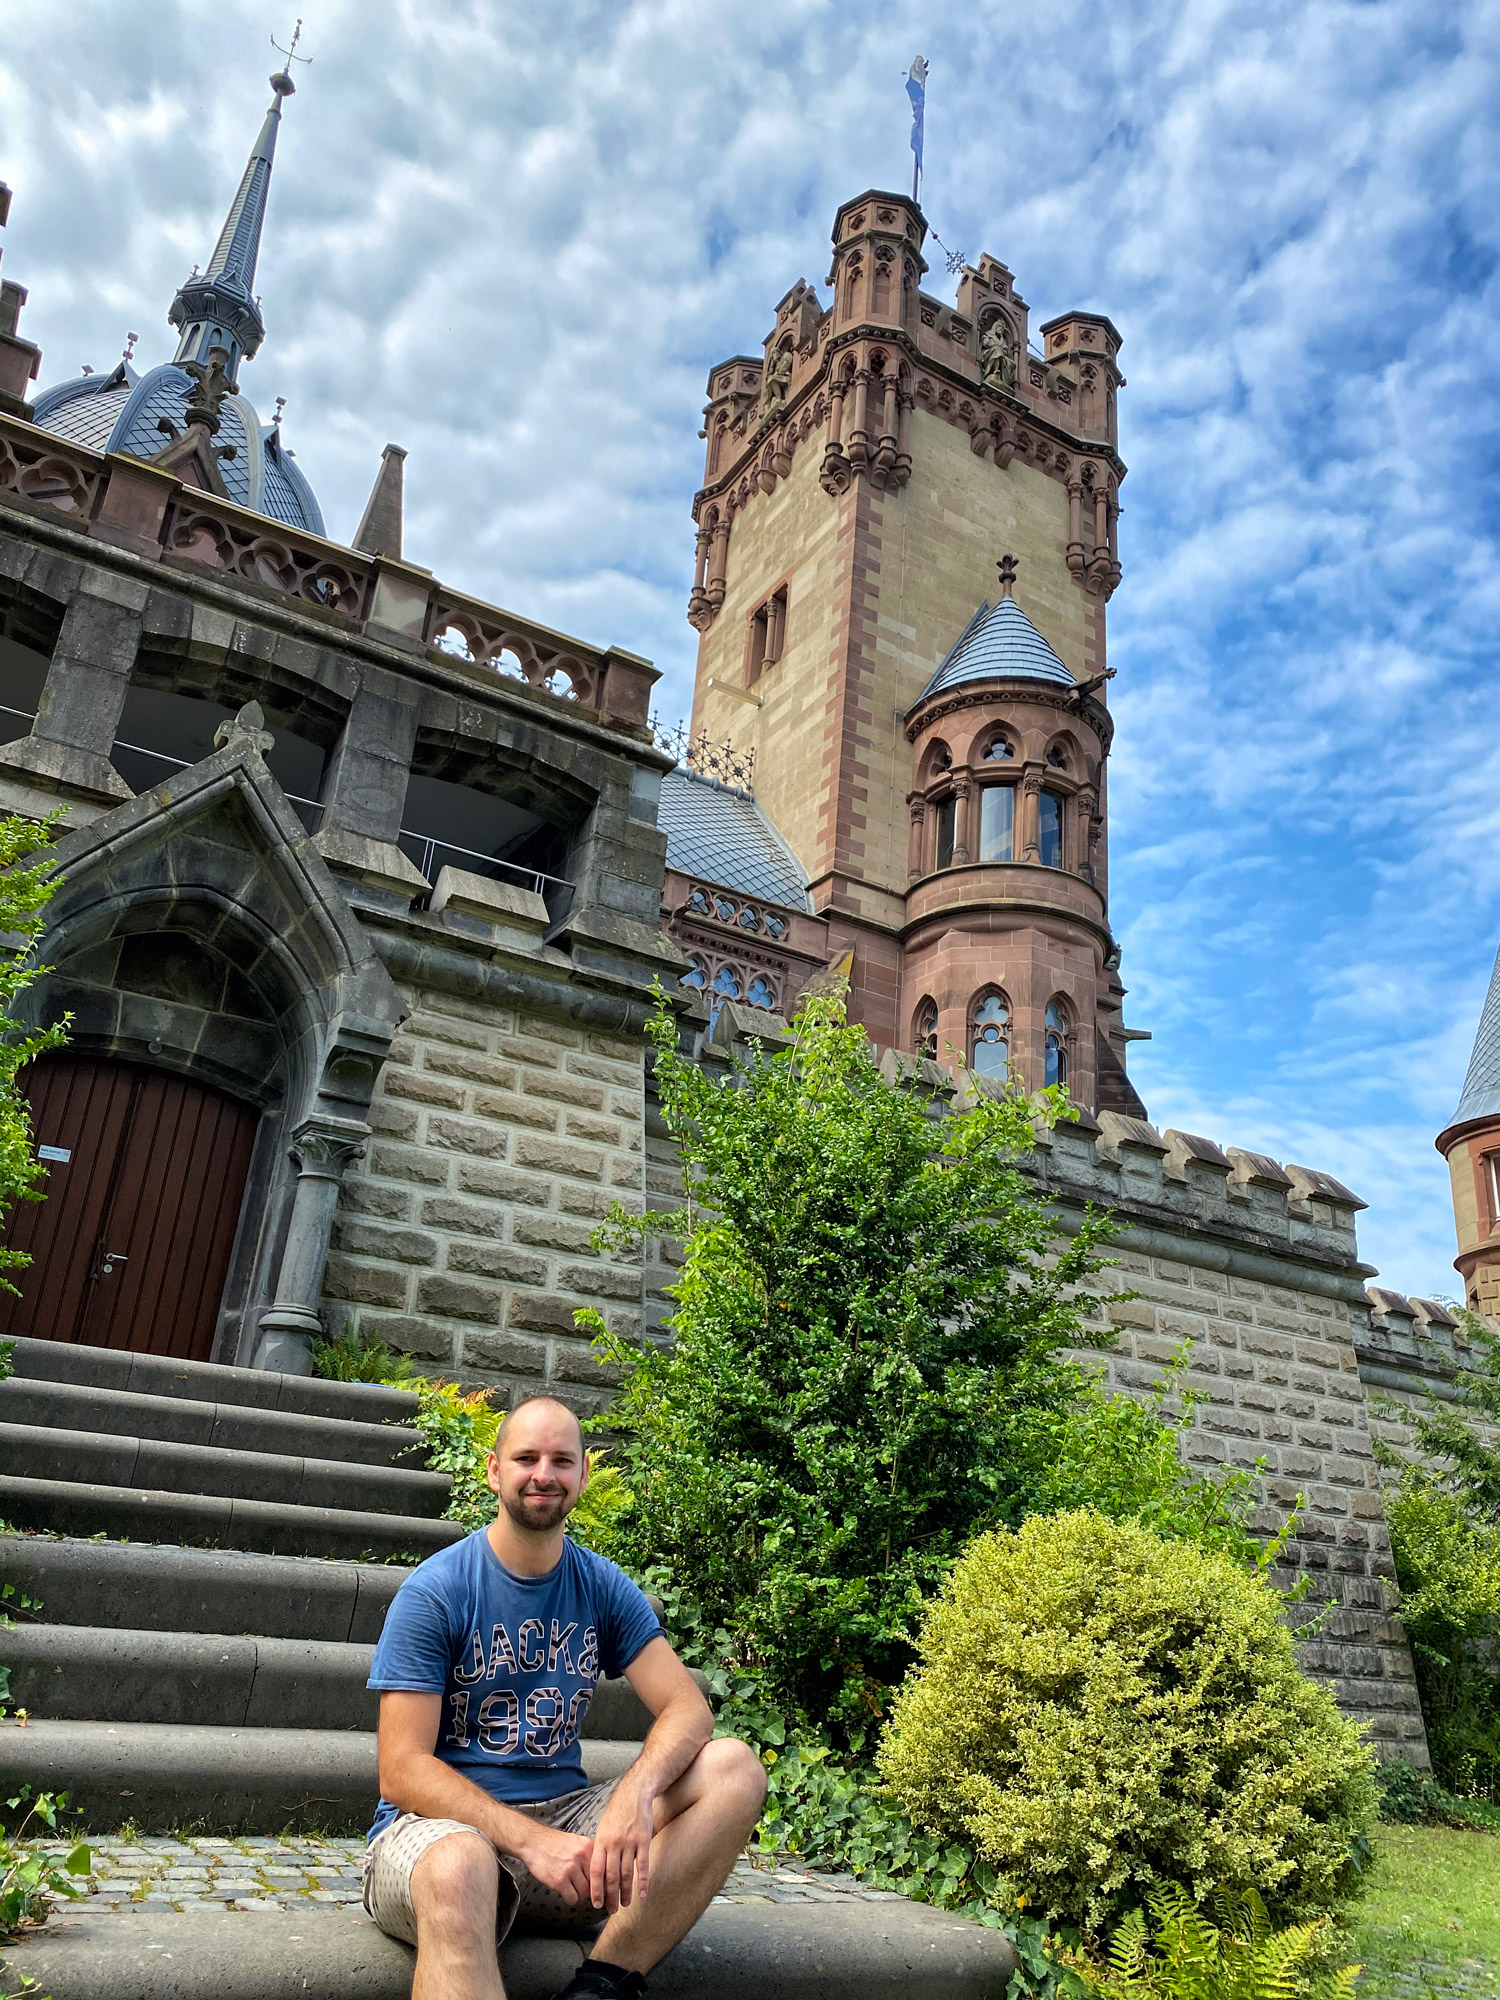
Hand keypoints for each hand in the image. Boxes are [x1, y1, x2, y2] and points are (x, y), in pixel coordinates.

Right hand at [509, 1820, 594, 1905]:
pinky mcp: (559, 1880)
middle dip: (590, 1889)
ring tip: (573, 1889)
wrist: (534, 1842)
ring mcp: (570, 1869)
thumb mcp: (577, 1841)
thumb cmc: (554, 1843)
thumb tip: (601, 1871)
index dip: (602, 1880)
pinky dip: (570, 1898)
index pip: (603, 1869)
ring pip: (584, 1893)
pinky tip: (565, 1892)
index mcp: (588, 1847)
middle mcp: (581, 1857)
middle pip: (595, 1882)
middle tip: (584, 1889)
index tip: (601, 1888)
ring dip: (579, 1894)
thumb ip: (589, 1854)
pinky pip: (572, 1898)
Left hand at [589, 1774, 655, 1913]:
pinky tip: (643, 1894)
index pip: (596, 1870)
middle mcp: (614, 1843)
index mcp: (601, 1841)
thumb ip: (600, 1848)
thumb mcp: (602, 1827)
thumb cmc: (617, 1812)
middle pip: (611, 1876)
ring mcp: (629, 1843)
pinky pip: (643, 1865)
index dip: (596, 1889)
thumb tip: (596, 1871)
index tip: (596, 1903)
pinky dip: (643, 1882)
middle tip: (611, 1911)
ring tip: (624, 1905)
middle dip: (610, 1896)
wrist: (633, 1794)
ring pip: (626, 1874)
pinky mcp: (644, 1841)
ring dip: (625, 1892)